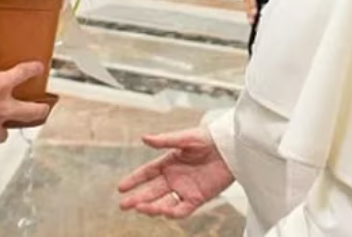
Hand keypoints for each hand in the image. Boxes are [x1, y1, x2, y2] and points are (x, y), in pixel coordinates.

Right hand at [118, 127, 234, 218]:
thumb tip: (143, 138)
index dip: (134, 180)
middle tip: (123, 206)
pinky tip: (163, 211)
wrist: (231, 149)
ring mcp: (185, 189)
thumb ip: (164, 141)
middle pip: (152, 191)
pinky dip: (173, 212)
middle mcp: (174, 177)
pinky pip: (182, 209)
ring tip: (140, 208)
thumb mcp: (185, 138)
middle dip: (137, 199)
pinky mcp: (198, 198)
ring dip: (152, 207)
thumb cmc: (208, 139)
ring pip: (164, 202)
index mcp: (169, 162)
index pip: (147, 173)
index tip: (120, 188)